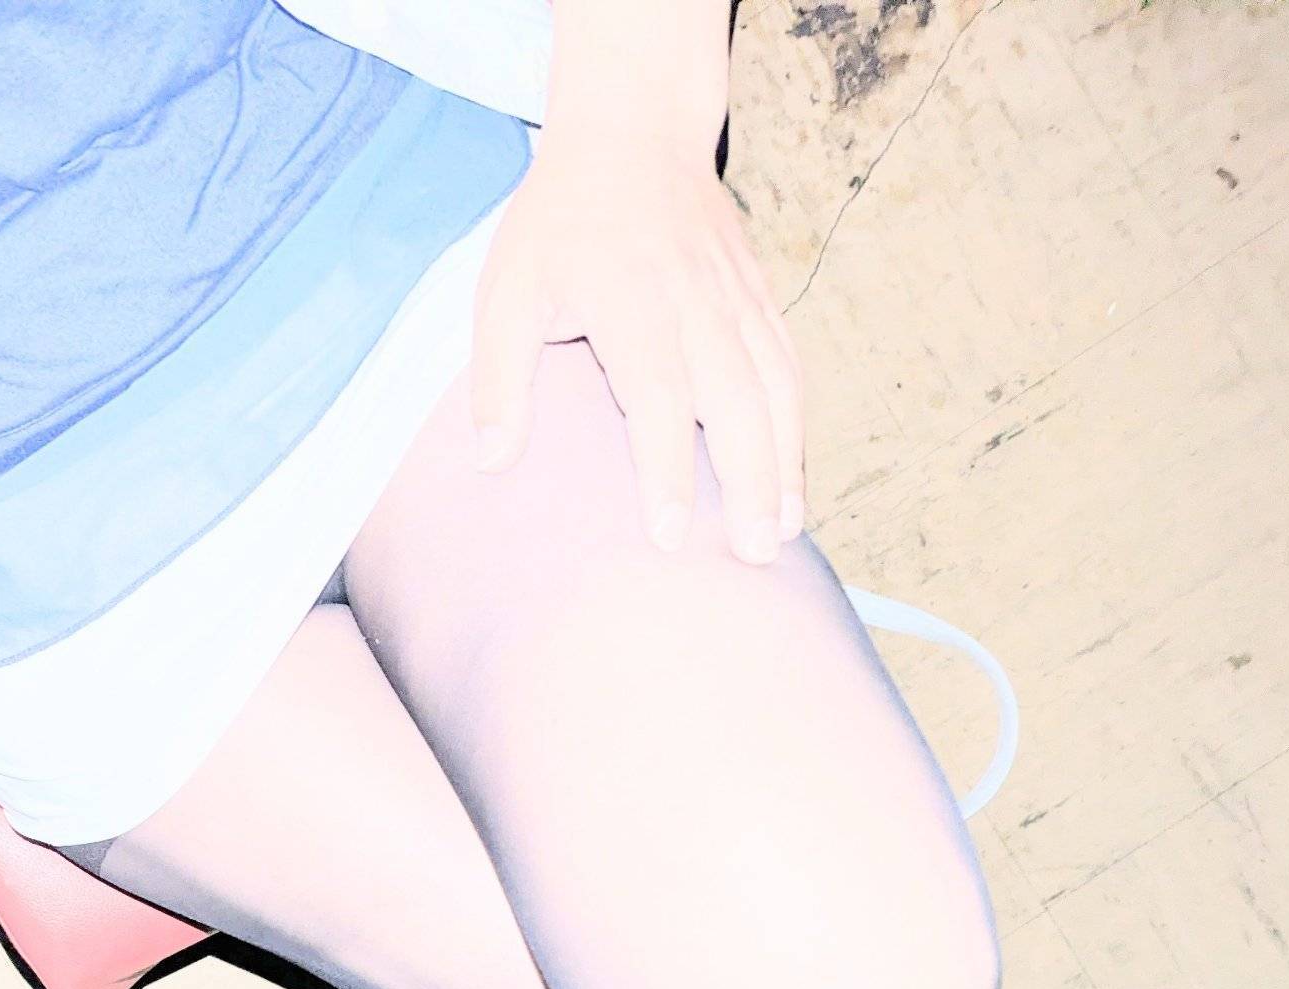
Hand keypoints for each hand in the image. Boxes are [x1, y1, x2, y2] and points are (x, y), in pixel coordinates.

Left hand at [470, 125, 804, 564]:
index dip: (665, 467)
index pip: (658, 396)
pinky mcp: (758, 299)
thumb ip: (499, 377)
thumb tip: (493, 461)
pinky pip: (787, 369)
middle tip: (752, 555)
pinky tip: (792, 479)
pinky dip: (795, 427)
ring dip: (784, 464)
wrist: (634, 132)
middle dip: (749, 482)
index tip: (667, 533)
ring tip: (783, 533)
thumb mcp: (506, 290)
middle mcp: (696, 303)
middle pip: (736, 403)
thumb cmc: (559, 224)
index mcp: (632, 302)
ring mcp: (736, 300)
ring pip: (774, 390)